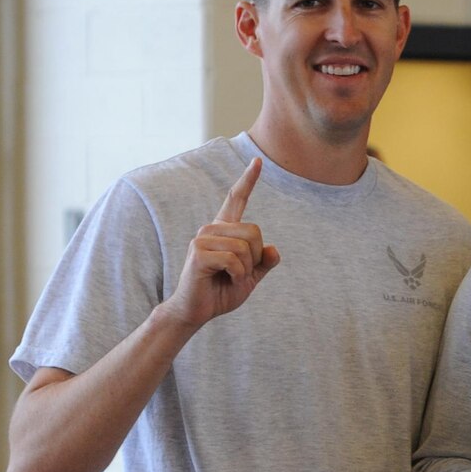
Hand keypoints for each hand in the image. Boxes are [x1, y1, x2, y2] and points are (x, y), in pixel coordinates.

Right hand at [164, 157, 279, 329]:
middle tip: (240, 273)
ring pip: (246, 247)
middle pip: (255, 231)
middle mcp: (212, 228)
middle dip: (256, 258)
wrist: (197, 310)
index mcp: (225, 230)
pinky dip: (238, 276)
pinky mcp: (199, 253)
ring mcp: (203, 238)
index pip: (237, 199)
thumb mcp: (251, 277)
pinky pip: (235, 260)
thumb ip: (264, 263)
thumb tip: (273, 249)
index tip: (258, 161)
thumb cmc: (221, 292)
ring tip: (230, 278)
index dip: (248, 180)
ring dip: (246, 270)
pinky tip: (225, 280)